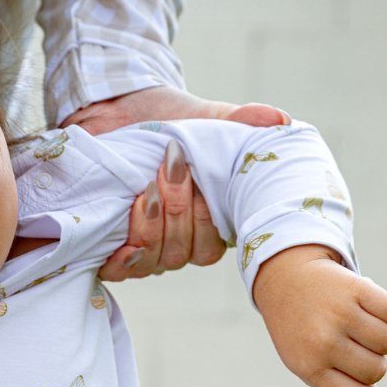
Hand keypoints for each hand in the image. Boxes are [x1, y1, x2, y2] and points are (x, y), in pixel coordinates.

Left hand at [71, 87, 290, 282]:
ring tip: (144, 194)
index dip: (204, 218)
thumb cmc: (162, 123)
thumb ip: (237, 122)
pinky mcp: (109, 248)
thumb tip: (278, 120)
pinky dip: (122, 262)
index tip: (188, 173)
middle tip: (164, 172)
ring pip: (154, 263)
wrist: (113, 113)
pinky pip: (119, 273)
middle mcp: (174, 241)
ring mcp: (144, 247)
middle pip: (181, 254)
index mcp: (204, 221)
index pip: (211, 245)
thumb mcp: (201, 119)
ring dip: (150, 230)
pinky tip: (124, 244)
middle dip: (175, 213)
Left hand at [252, 245, 386, 386]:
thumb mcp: (303, 359)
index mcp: (308, 366)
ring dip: (381, 339)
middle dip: (372, 363)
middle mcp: (323, 342)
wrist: (286, 281)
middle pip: (375, 370)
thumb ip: (335, 377)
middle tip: (355, 348)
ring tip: (360, 329)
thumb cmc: (300, 328)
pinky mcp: (356, 289)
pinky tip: (372, 313)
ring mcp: (340, 315)